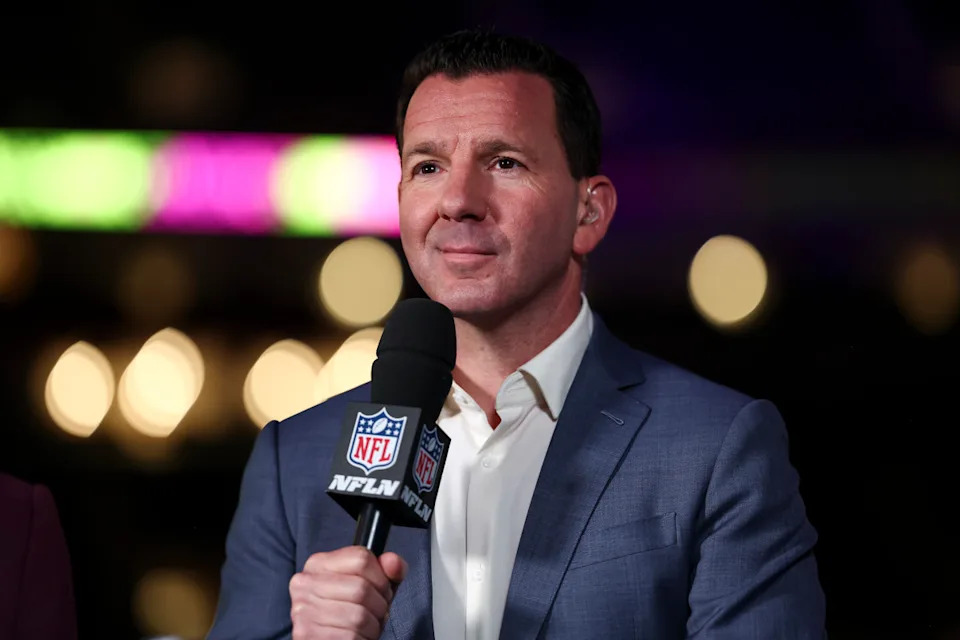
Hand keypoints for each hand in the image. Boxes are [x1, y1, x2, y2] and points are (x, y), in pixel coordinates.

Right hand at [289, 546, 407, 639]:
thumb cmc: (348, 616)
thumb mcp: (370, 588)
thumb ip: (385, 572)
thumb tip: (393, 563)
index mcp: (318, 564)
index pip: (361, 558)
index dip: (381, 578)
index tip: (380, 590)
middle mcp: (305, 584)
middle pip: (361, 588)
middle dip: (379, 606)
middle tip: (374, 614)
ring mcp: (303, 610)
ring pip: (358, 616)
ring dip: (372, 627)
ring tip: (364, 628)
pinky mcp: (307, 635)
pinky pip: (350, 636)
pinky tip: (354, 638)